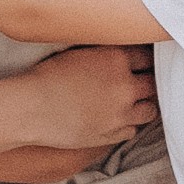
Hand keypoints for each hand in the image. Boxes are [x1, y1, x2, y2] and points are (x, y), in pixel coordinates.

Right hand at [0, 41, 152, 181]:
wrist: (31, 109)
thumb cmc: (46, 76)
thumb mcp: (78, 52)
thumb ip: (105, 52)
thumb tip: (119, 50)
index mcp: (116, 59)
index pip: (147, 56)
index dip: (144, 58)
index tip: (141, 60)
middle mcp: (125, 87)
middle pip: (152, 83)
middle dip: (146, 81)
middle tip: (138, 80)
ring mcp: (121, 114)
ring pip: (149, 110)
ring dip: (142, 104)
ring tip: (130, 101)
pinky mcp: (112, 134)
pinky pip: (132, 129)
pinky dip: (127, 124)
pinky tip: (116, 118)